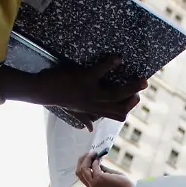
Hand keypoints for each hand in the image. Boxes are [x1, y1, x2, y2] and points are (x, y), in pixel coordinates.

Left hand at [0, 56, 145, 121]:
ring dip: (131, 86)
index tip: (134, 99)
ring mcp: (90, 93)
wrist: (41, 90)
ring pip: (117, 93)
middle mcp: (94, 105)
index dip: (128, 108)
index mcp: (93, 110)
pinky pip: (102, 71)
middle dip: (135, 97)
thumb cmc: (57, 97)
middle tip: (144, 84)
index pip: (116, 115)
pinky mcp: (85, 79)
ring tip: (142, 78)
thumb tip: (90, 128)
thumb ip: (83, 118)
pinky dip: (111, 63)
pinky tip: (118, 58)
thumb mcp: (72, 111)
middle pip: (121, 106)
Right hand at [76, 152, 135, 186]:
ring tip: (94, 153)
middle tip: (89, 153)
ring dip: (87, 158)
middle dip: (82, 160)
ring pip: (83, 169)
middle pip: (78, 172)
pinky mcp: (99, 178)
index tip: (88, 156)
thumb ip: (99, 169)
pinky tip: (100, 157)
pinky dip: (96, 160)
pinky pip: (93, 166)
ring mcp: (94, 184)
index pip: (80, 175)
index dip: (82, 164)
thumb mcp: (107, 175)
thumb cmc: (121, 184)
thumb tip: (94, 159)